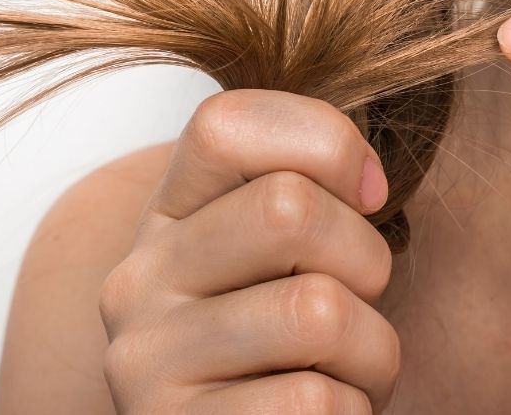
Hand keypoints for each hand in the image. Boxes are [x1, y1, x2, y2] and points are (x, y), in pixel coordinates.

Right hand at [98, 89, 400, 412]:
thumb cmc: (290, 342)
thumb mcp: (285, 252)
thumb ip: (307, 190)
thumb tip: (367, 181)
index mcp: (169, 215)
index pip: (227, 124)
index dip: (326, 142)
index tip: (368, 194)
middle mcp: (138, 280)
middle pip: (288, 209)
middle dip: (367, 259)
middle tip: (360, 300)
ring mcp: (145, 362)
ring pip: (317, 313)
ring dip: (372, 350)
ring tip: (346, 369)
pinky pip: (315, 403)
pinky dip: (352, 410)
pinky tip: (325, 414)